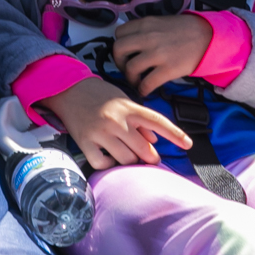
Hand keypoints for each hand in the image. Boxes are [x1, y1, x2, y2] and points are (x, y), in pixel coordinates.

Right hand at [38, 76, 192, 169]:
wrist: (67, 89)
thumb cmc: (98, 95)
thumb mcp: (123, 101)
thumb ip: (140, 120)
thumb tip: (154, 140)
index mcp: (128, 108)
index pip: (157, 121)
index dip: (175, 134)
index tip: (188, 144)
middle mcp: (116, 120)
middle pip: (144, 150)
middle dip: (150, 157)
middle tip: (148, 157)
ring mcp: (100, 132)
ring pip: (126, 159)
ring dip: (129, 161)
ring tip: (124, 153)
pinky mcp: (85, 142)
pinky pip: (103, 164)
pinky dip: (108, 165)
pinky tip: (108, 157)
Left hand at [111, 13, 213, 96]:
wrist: (209, 37)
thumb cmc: (187, 30)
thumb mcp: (161, 22)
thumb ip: (145, 30)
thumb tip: (132, 41)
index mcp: (146, 24)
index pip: (119, 33)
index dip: (119, 45)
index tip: (123, 52)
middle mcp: (148, 37)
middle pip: (118, 50)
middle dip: (119, 61)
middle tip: (125, 67)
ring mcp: (158, 54)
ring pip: (130, 68)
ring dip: (130, 78)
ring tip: (135, 81)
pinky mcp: (168, 69)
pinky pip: (147, 83)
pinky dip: (143, 89)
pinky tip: (145, 90)